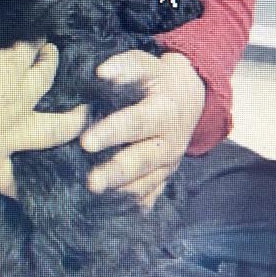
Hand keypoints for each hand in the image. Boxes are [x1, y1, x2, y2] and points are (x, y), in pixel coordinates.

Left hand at [80, 51, 205, 208]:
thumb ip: (125, 67)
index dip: (111, 132)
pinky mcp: (164, 179)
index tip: (85, 142)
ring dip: (120, 193)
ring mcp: (168, 165)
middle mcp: (169, 143)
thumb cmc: (159, 79)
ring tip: (95, 197)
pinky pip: (149, 197)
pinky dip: (131, 207)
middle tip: (91, 182)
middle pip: (140, 161)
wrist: (190, 99)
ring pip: (144, 185)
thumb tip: (101, 72)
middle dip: (115, 173)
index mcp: (165, 113)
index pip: (136, 123)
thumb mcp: (147, 65)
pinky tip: (109, 211)